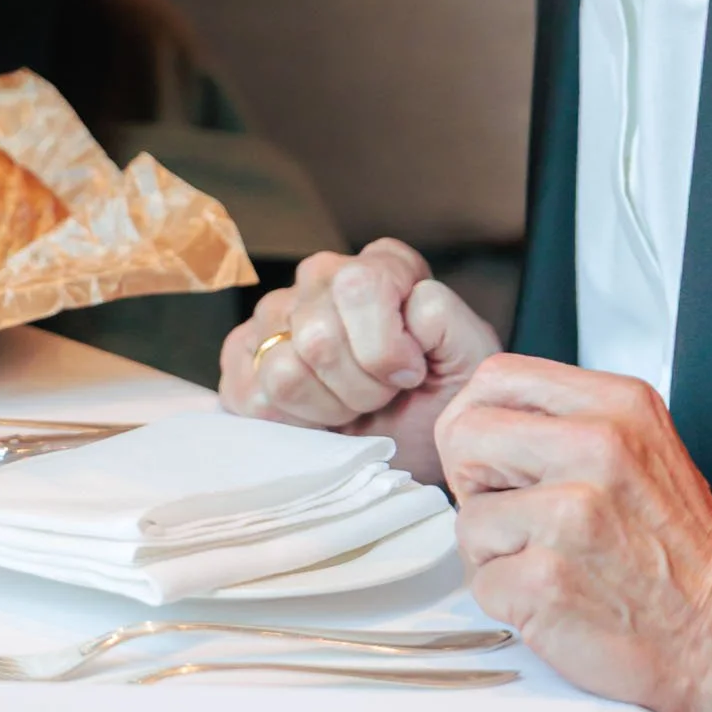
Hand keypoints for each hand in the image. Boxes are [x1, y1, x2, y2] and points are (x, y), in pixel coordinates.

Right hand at [218, 240, 499, 483]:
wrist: (413, 446)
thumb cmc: (439, 400)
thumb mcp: (468, 362)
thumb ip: (447, 320)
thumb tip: (409, 307)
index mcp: (381, 264)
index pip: (359, 286)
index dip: (386, 350)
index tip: (410, 374)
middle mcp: (322, 275)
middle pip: (317, 335)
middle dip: (359, 388)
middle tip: (381, 397)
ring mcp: (276, 312)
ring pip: (283, 369)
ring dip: (326, 408)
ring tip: (351, 406)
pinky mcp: (242, 355)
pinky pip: (247, 393)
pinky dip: (289, 419)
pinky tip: (317, 415)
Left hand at [435, 354, 711, 711]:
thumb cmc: (674, 547)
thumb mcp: (638, 443)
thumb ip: (566, 419)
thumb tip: (484, 418)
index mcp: (617, 404)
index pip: (496, 376)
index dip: (479, 419)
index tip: (495, 456)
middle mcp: (595, 448)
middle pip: (464, 435)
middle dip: (475, 482)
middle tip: (516, 514)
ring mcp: (570, 515)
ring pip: (468, 517)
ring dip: (495, 550)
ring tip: (550, 560)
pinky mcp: (547, 580)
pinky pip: (481, 581)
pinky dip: (507, 598)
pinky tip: (555, 597)